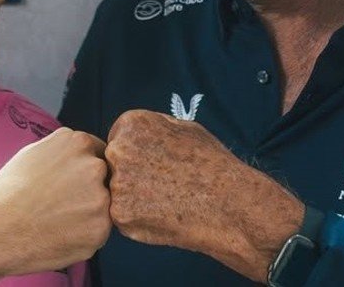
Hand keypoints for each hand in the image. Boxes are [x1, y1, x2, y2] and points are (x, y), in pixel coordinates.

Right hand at [0, 127, 111, 277]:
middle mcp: (94, 166)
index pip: (99, 154)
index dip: (84, 171)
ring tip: (56, 220)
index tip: (70, 184)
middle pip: (104, 179)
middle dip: (88, 190)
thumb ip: (65, 151)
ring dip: (87, 214)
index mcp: (78, 143)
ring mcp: (100, 199)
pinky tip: (58, 234)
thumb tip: (84, 156)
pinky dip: (83, 236)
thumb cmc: (8, 193)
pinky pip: (98, 232)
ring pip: (102, 207)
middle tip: (60, 204)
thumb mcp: (35, 153)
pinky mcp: (100, 230)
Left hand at [105, 110, 303, 281]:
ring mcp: (117, 184)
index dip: (137, 154)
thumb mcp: (183, 127)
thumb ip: (151, 128)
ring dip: (133, 197)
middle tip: (160, 184)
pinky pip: (122, 215)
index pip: (119, 138)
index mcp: (131, 124)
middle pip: (113, 163)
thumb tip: (133, 135)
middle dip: (130, 174)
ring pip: (116, 191)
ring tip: (165, 200)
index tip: (156, 164)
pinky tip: (162, 215)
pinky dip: (137, 218)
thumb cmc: (211, 163)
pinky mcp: (121, 214)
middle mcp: (118, 150)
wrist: (230, 203)